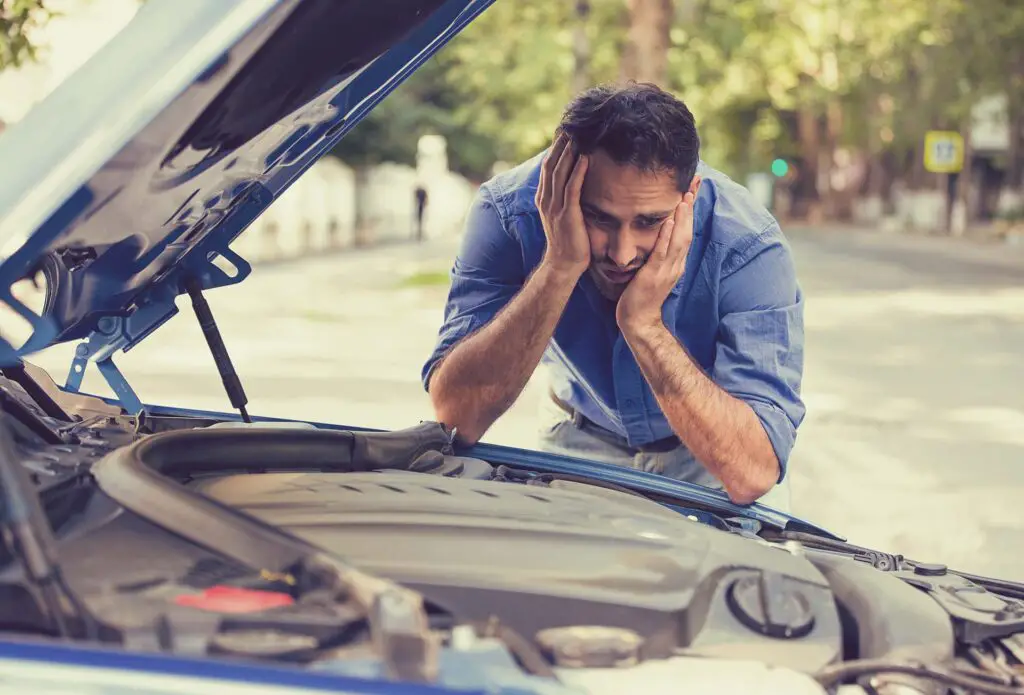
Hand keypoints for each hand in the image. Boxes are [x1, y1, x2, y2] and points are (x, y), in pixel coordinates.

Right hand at [535, 132, 590, 276]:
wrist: (564, 264)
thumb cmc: (569, 241)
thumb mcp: (563, 214)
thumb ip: (566, 197)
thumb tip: (576, 181)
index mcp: (544, 198)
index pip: (548, 166)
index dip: (556, 147)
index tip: (566, 131)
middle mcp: (546, 199)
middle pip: (551, 164)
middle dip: (561, 144)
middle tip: (571, 124)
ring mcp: (555, 207)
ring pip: (560, 172)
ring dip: (569, 152)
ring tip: (578, 134)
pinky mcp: (567, 214)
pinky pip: (572, 188)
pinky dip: (578, 171)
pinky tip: (586, 157)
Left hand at [616, 175, 701, 332]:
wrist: (638, 321)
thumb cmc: (641, 296)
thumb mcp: (653, 270)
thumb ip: (658, 254)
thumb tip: (657, 236)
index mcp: (676, 262)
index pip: (687, 230)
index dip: (690, 210)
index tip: (692, 188)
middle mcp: (676, 264)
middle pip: (688, 230)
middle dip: (691, 207)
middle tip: (695, 183)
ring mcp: (667, 270)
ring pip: (679, 239)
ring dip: (683, 217)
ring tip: (685, 196)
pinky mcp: (654, 275)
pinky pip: (662, 252)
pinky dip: (667, 236)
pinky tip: (669, 221)